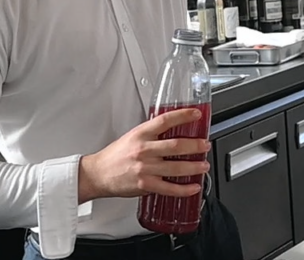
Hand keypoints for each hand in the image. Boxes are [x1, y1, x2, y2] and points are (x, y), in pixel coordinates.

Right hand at [78, 108, 210, 202]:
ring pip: (176, 167)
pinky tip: (193, 187)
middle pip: (176, 145)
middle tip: (205, 145)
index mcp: (140, 134)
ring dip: (194, 167)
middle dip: (195, 145)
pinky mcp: (145, 185)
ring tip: (204, 165)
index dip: (183, 115)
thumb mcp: (132, 137)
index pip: (165, 120)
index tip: (196, 114)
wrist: (98, 174)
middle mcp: (143, 150)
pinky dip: (184, 189)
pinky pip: (169, 188)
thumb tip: (172, 132)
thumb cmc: (114, 156)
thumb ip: (151, 135)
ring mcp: (145, 168)